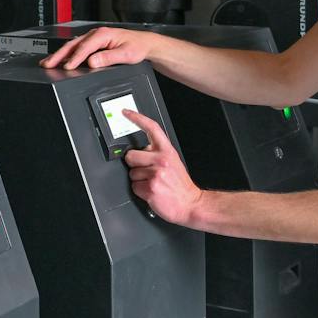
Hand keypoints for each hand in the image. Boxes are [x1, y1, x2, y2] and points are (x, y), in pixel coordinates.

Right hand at [41, 26, 152, 70]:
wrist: (144, 44)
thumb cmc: (137, 47)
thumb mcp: (126, 54)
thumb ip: (108, 58)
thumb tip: (92, 62)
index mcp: (103, 34)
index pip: (84, 48)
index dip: (74, 58)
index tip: (67, 67)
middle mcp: (96, 34)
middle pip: (73, 45)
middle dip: (59, 55)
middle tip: (47, 63)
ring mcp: (93, 38)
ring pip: (73, 46)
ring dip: (60, 54)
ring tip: (48, 62)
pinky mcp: (93, 44)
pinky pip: (77, 48)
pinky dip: (67, 55)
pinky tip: (61, 61)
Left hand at [122, 110, 202, 226]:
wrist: (191, 204)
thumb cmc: (180, 186)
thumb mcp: (173, 162)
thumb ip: (158, 153)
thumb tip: (142, 149)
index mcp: (167, 151)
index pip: (151, 128)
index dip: (137, 118)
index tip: (126, 113)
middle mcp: (161, 160)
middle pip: (131, 155)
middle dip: (134, 165)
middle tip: (146, 172)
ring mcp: (156, 174)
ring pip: (131, 173)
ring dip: (139, 180)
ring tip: (152, 183)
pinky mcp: (151, 188)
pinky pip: (134, 187)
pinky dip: (140, 191)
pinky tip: (152, 192)